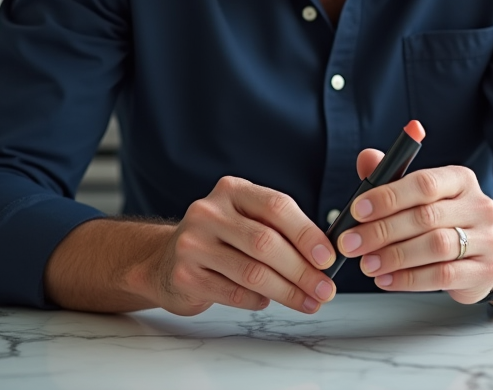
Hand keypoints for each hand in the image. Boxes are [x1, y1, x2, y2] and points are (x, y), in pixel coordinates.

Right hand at [156, 176, 337, 315]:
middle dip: (302, 270)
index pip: (277, 206)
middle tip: (325, 289)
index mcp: (232, 190)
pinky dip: (258, 301)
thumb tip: (324, 255)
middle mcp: (209, 212)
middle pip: (266, 242)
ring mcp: (193, 243)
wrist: (163, 261)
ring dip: (288, 291)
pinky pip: (234, 293)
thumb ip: (280, 229)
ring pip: (252, 272)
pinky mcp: (185, 275)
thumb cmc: (219, 240)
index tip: (328, 257)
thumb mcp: (245, 220)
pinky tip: (268, 301)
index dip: (307, 233)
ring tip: (309, 301)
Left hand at [337, 150, 492, 304]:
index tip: (357, 211)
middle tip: (351, 243)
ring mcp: (486, 240)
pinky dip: (409, 279)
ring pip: (436, 247)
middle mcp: (478, 206)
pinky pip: (443, 276)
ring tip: (367, 263)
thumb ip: (391, 177)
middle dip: (382, 231)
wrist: (486, 250)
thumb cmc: (444, 219)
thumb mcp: (420, 195)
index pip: (424, 183)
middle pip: (426, 217)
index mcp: (460, 180)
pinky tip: (386, 279)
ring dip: (394, 256)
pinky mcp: (484, 271)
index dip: (388, 197)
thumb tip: (367, 158)